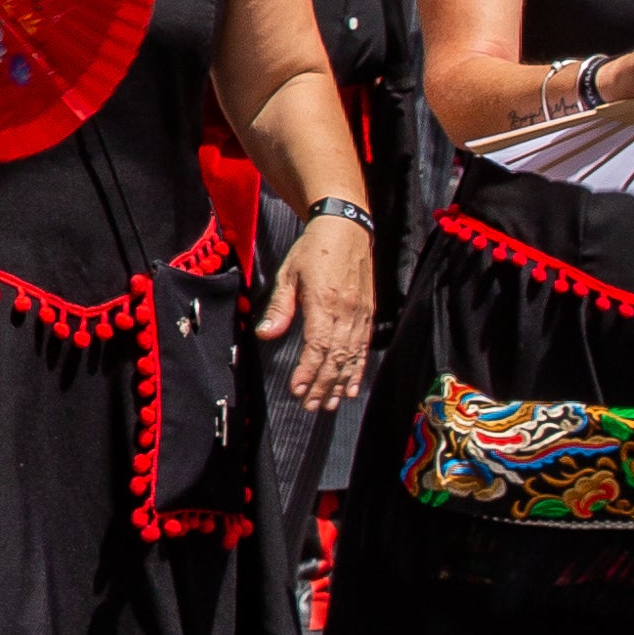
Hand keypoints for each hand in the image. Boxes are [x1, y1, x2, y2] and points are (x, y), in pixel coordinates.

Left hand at [258, 213, 376, 412]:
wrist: (347, 228)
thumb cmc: (313, 249)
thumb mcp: (289, 274)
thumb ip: (279, 307)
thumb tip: (265, 334)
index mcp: (325, 302)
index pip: (318, 346)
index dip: (309, 371)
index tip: (298, 390)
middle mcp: (347, 312)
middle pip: (336, 358)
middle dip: (323, 385)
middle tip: (311, 406)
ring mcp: (361, 314)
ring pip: (352, 357)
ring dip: (340, 383)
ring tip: (330, 404)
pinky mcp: (368, 313)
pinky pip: (364, 347)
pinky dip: (358, 369)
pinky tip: (352, 387)